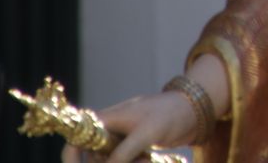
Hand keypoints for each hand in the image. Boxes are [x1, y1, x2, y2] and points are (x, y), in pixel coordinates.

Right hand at [59, 91, 194, 162]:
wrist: (196, 109)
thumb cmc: (170, 113)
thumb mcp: (145, 133)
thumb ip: (123, 153)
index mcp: (108, 118)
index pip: (78, 137)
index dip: (71, 156)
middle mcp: (111, 129)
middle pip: (95, 156)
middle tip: (137, 160)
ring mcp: (123, 139)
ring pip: (112, 161)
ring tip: (146, 160)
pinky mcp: (136, 147)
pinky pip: (127, 161)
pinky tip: (149, 159)